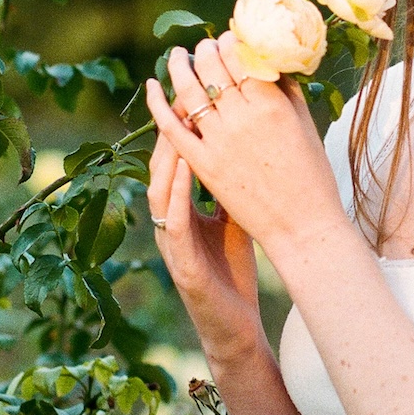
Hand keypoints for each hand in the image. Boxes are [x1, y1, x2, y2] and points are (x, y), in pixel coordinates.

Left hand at [144, 34, 347, 286]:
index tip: (228, 37)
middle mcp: (241, 117)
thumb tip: (271, 60)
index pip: (242, 57)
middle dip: (205, 50)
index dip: (231, 42)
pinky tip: (152, 86)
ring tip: (177, 56)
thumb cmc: (313, 176)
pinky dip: (158, 104)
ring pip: (188, 91)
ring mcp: (218, 141)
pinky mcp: (203, 164)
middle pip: (212, 69)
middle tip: (202, 46)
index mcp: (271, 104)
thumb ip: (286, 90)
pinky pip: (172, 127)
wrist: (302, 225)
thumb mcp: (305, 125)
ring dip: (179, 67)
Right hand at [145, 65, 262, 366]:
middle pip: (162, 165)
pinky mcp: (181, 264)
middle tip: (178, 88)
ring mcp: (170, 243)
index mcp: (182, 209)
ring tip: (178, 119)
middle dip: (168, 126)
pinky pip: (172, 221)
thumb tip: (254, 145)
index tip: (196, 86)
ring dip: (167, 154)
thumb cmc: (234, 272)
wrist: (235, 328)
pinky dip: (177, 194)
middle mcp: (169, 220)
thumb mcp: (235, 219)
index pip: (178, 157)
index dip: (183, 122)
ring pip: (159, 188)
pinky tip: (184, 170)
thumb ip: (235, 186)